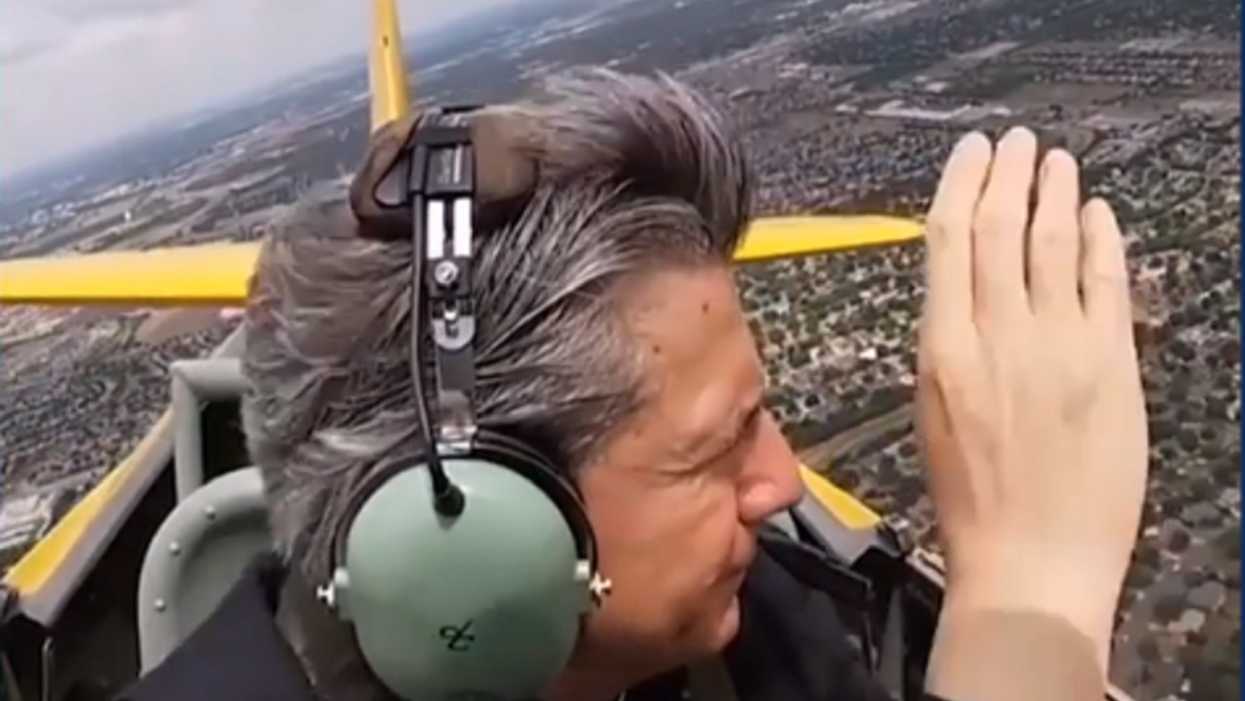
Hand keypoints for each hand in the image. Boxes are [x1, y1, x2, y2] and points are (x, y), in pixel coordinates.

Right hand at [915, 128, 1147, 672]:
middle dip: (1010, 173)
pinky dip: (1102, 240)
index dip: (963, 183)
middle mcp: (997, 335)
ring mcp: (1058, 346)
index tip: (974, 152)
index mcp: (942, 349)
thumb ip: (951, 346)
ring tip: (1058, 160)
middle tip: (1019, 141)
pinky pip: (1106, 282)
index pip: (948, 239)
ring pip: (1052, 243)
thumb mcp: (934, 414)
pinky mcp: (1110, 365)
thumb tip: (970, 288)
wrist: (1031, 564)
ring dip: (1056, 192)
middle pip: (1001, 227)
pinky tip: (1098, 213)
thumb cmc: (972, 502)